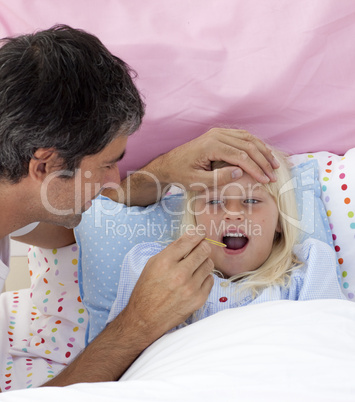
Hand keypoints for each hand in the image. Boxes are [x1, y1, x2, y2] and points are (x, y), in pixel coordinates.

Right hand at [122, 230, 213, 340]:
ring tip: (194, 267)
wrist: (145, 319)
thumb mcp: (152, 264)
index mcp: (165, 262)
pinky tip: (194, 281)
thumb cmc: (147, 290)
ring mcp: (190, 288)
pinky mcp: (198, 299)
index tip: (201, 233)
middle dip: (202, 246)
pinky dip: (204, 278)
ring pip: (209, 264)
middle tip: (199, 249)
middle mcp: (179, 274)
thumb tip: (190, 239)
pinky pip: (210, 279)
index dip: (198, 234)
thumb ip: (172, 251)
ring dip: (203, 262)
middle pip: (204, 250)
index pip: (189, 240)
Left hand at [158, 128, 279, 189]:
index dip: (256, 169)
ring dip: (263, 151)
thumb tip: (240, 172)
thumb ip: (219, 178)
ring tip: (274, 165)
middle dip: (263, 161)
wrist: (169, 164)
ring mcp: (218, 132)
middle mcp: (216, 135)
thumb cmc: (181, 174)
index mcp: (211, 146)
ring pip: (248, 138)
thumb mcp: (197, 181)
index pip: (241, 156)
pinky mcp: (219, 134)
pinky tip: (263, 154)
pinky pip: (242, 136)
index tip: (266, 180)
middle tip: (274, 175)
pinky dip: (255, 145)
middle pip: (248, 145)